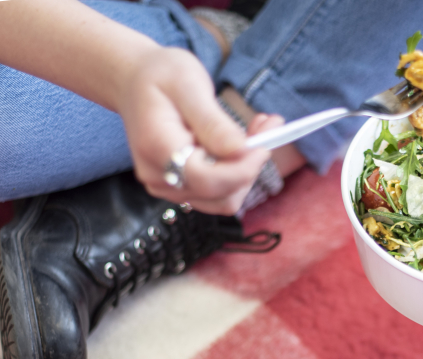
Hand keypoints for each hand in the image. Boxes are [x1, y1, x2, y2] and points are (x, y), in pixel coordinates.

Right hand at [117, 47, 275, 214]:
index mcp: (156, 147)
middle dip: (251, 165)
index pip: (207, 179)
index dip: (243, 169)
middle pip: (221, 193)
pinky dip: (238, 172)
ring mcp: (169, 186)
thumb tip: (239, 150)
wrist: (134, 81)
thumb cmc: (160, 76)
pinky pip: (220, 192)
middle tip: (268, 124)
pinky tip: (243, 143)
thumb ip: (212, 122)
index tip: (265, 142)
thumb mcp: (188, 84)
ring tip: (257, 129)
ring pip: (225, 198)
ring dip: (248, 169)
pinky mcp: (181, 187)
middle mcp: (160, 176)